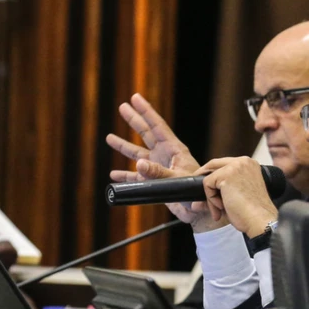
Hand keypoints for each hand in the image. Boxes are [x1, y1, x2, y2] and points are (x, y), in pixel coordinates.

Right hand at [106, 94, 219, 228]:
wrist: (198, 211)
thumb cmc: (194, 192)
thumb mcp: (177, 180)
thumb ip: (158, 173)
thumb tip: (139, 163)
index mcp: (174, 149)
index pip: (157, 126)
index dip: (146, 111)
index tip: (135, 97)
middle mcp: (164, 156)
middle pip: (146, 134)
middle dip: (134, 120)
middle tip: (123, 106)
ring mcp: (158, 168)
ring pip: (137, 154)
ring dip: (123, 146)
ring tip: (109, 137)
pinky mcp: (153, 183)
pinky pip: (135, 177)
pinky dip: (125, 176)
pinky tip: (114, 175)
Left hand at [196, 157, 277, 237]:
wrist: (259, 220)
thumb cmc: (253, 212)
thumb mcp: (238, 195)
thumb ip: (223, 190)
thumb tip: (199, 199)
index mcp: (250, 164)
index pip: (224, 164)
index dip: (213, 176)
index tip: (209, 188)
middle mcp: (243, 161)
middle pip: (213, 165)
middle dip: (205, 181)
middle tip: (201, 195)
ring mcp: (234, 167)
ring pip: (209, 178)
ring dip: (211, 197)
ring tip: (221, 209)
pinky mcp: (225, 176)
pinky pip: (207, 185)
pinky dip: (211, 200)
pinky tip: (223, 207)